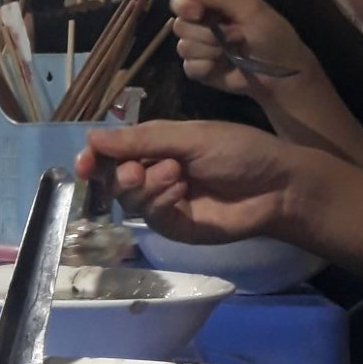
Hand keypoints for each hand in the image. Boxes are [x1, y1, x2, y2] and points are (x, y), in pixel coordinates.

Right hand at [77, 121, 308, 245]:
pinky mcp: (174, 227)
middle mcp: (154, 174)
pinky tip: (180, 189)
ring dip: (147, 185)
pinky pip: (150, 216)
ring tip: (177, 174)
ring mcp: (163, 203)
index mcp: (156, 147)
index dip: (95, 159)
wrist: (278, 186)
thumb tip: (92, 138)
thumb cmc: (240, 151)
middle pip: (113, 179)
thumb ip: (141, 140)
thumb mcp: (189, 136)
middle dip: (120, 174)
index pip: (113, 154)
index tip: (84, 163)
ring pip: (129, 199)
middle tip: (137, 170)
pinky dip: (160, 201)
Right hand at [171, 0, 314, 96]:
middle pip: (180, 26)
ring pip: (183, 47)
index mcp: (212, 6)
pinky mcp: (200, 70)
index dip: (183, 6)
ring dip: (210, 50)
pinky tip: (219, 67)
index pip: (180, 1)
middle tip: (233, 36)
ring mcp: (199, 49)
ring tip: (230, 53)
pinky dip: (204, 67)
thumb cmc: (271, 35)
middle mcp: (202, 26)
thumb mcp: (250, 8)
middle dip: (205, 33)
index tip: (198, 13)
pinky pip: (188, 67)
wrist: (280, 72)